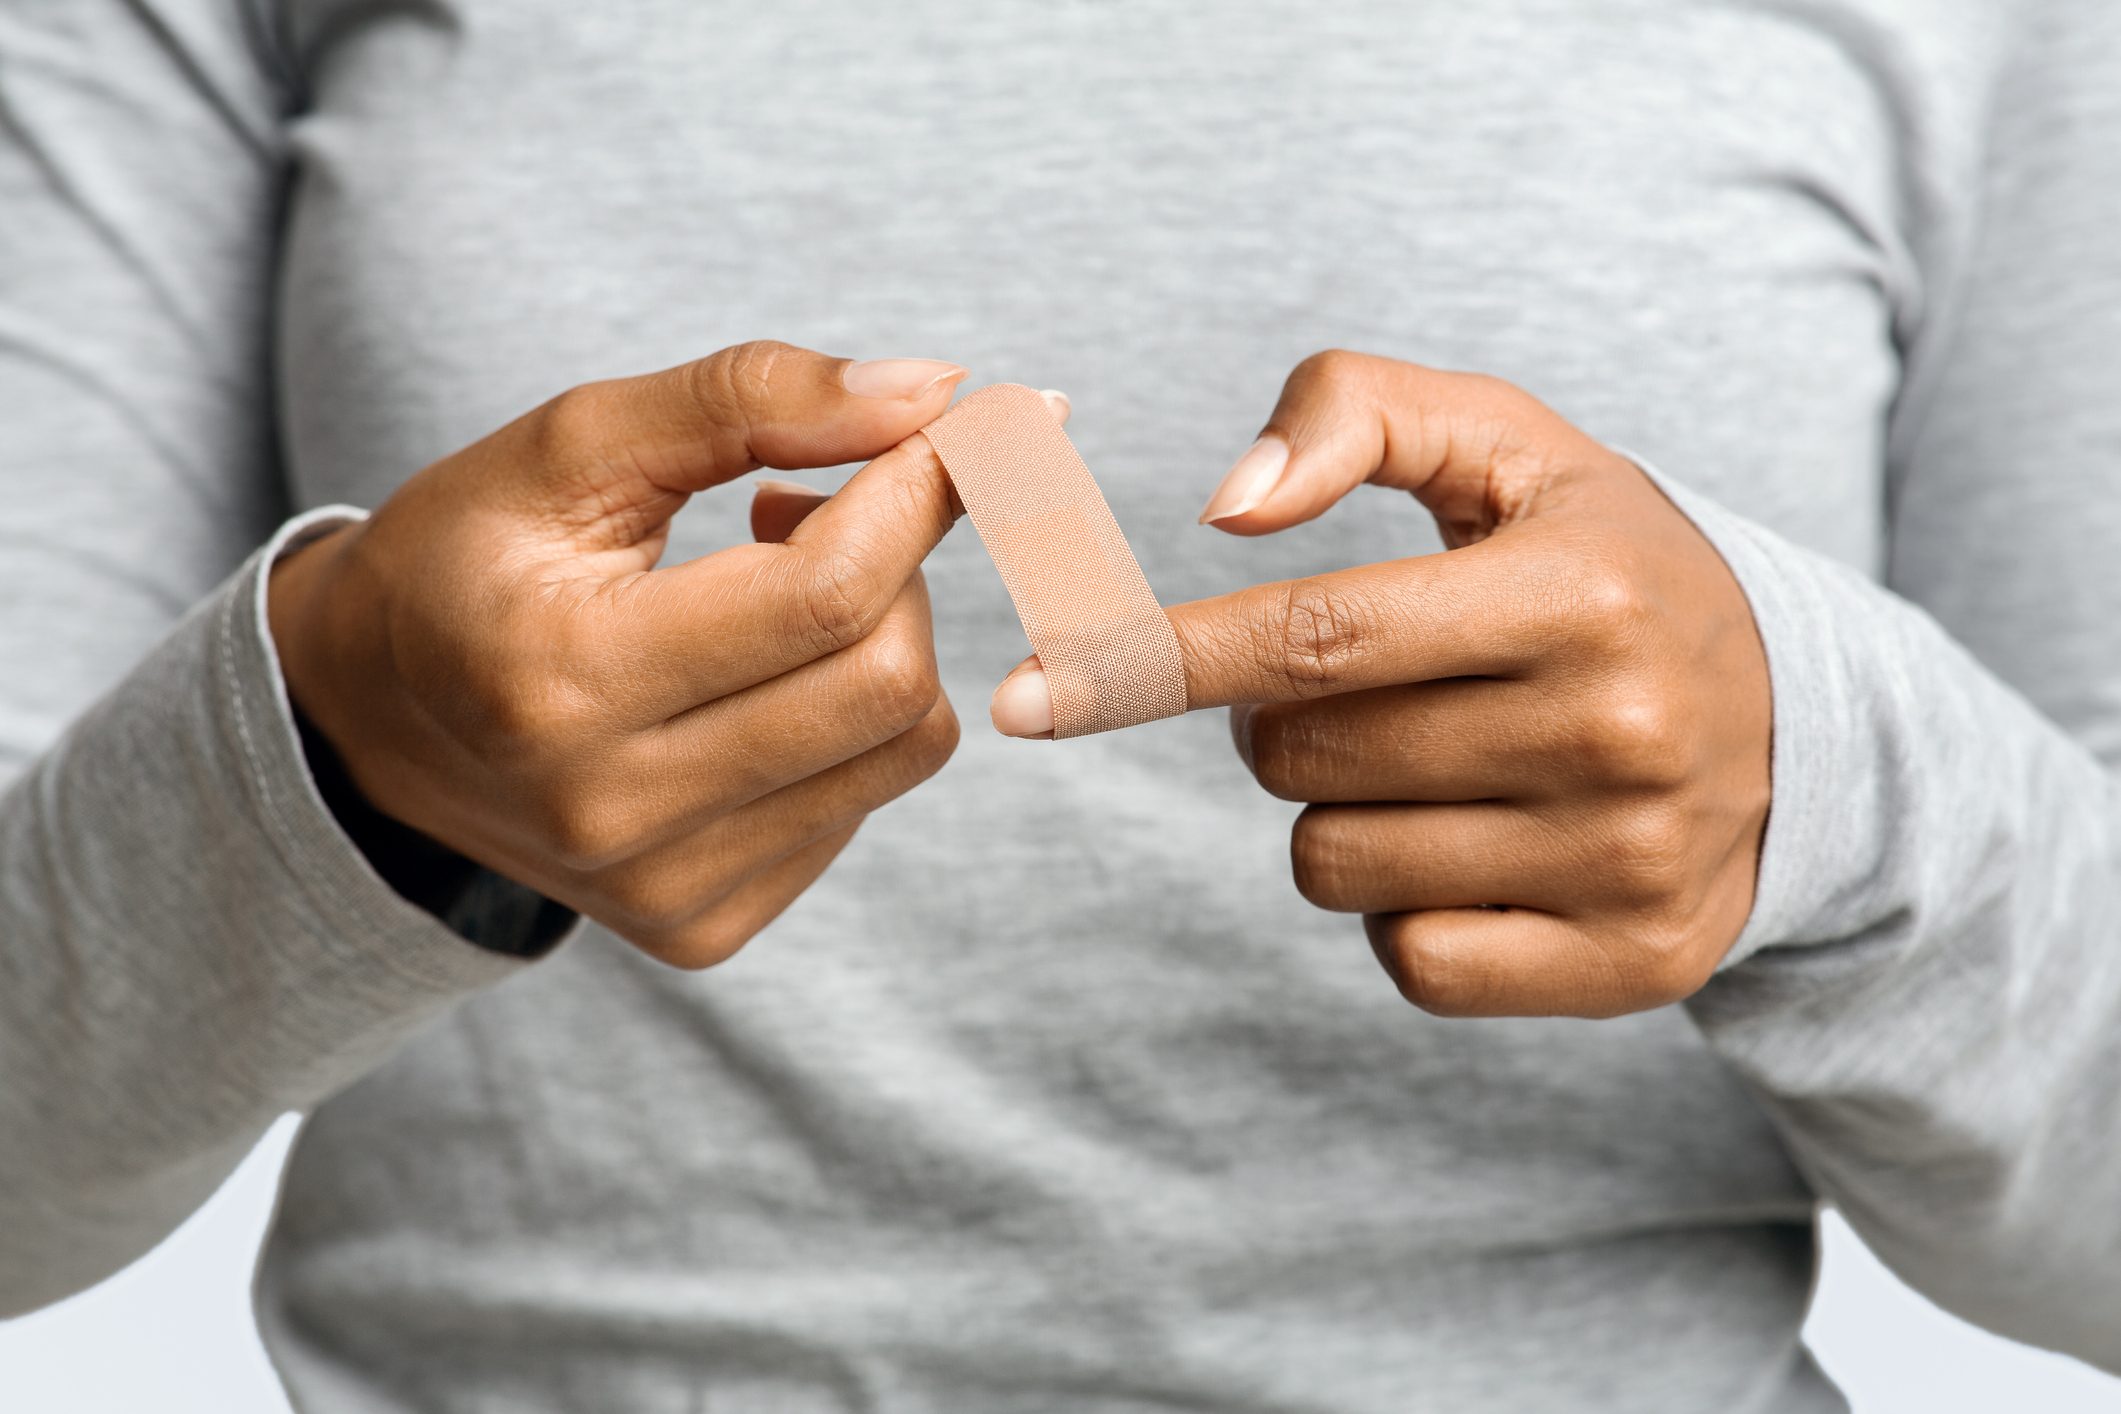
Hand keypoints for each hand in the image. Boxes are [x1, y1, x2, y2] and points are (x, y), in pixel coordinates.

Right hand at [271, 342, 1005, 967]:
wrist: (371, 722)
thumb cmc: (470, 558)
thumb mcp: (572, 443)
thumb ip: (747, 397)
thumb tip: (937, 390)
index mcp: (559, 677)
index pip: (824, 593)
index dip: (917, 494)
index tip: (952, 427)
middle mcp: (611, 811)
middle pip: (886, 682)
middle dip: (902, 567)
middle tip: (827, 507)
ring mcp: (661, 889)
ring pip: (901, 748)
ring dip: (882, 640)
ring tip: (778, 593)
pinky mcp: (700, 927)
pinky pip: (862, 804)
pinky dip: (844, 722)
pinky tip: (753, 683)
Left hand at [991, 353, 1770, 1017]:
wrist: (1799, 721)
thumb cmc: (1602, 562)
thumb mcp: (1509, 445)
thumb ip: (1358, 413)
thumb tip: (1222, 505)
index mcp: (1580, 589)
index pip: (1315, 634)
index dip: (1152, 661)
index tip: (1024, 696)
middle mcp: (1619, 729)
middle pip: (1302, 758)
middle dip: (1274, 721)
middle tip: (1369, 686)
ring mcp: (1629, 861)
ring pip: (1333, 865)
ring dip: (1335, 812)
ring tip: (1437, 760)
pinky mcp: (1632, 964)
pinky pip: (1407, 960)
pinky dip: (1403, 908)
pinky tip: (1479, 847)